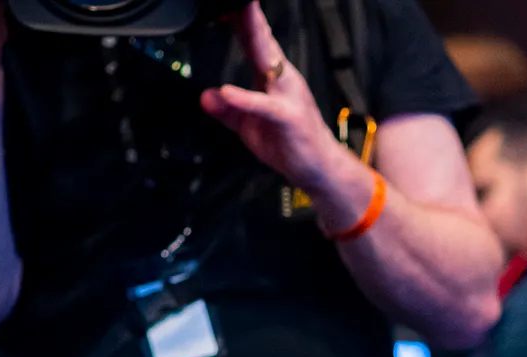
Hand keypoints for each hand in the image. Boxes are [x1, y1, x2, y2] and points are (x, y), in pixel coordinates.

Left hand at [200, 3, 351, 194]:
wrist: (319, 170)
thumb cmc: (289, 142)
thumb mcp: (249, 126)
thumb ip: (227, 110)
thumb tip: (206, 96)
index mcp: (272, 77)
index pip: (252, 41)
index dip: (238, 19)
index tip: (222, 5)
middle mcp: (283, 80)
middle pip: (261, 40)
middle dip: (248, 16)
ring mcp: (288, 97)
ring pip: (268, 61)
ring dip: (254, 37)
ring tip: (235, 15)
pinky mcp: (290, 119)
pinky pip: (265, 106)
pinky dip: (246, 99)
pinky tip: (228, 91)